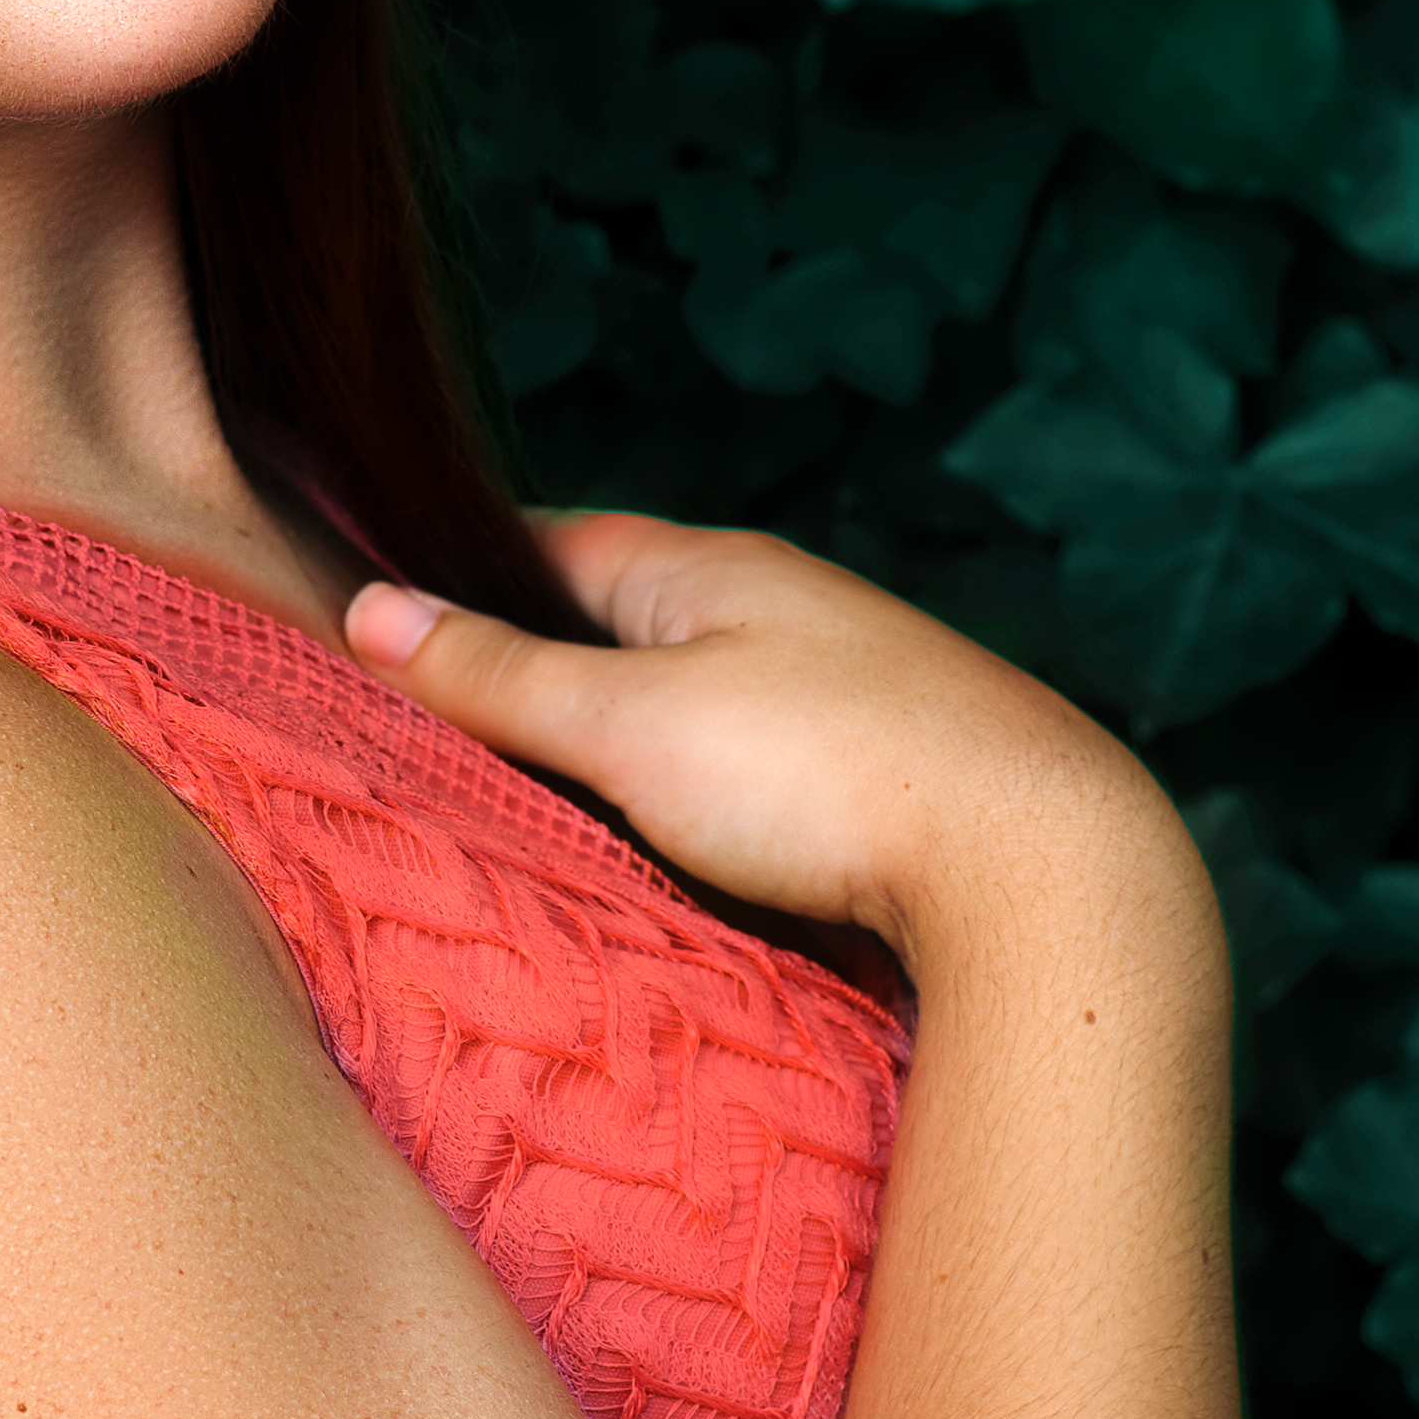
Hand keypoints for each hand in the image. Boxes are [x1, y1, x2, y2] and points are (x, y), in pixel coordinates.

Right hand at [346, 510, 1200, 982]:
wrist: (1046, 870)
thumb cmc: (836, 778)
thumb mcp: (632, 721)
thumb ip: (496, 675)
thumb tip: (371, 611)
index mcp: (712, 568)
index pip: (552, 546)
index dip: (462, 583)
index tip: (380, 632)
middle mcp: (780, 615)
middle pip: (621, 633)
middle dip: (534, 681)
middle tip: (430, 745)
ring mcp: (838, 700)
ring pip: (692, 716)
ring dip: (620, 760)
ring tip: (533, 820)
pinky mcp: (880, 789)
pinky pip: (754, 789)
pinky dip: (695, 818)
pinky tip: (668, 871)